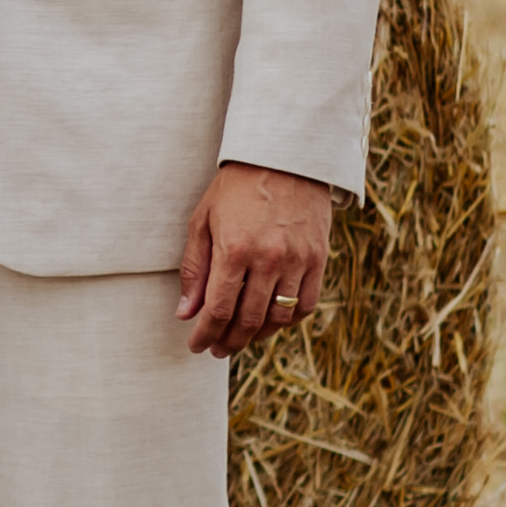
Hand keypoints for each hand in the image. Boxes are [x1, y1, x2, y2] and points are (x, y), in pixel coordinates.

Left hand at [177, 164, 335, 356]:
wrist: (284, 156)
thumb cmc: (236, 188)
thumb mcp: (203, 221)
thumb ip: (194, 269)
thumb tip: (186, 313)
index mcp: (234, 250)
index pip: (218, 311)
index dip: (205, 335)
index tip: (196, 345)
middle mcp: (269, 259)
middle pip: (248, 321)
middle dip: (228, 342)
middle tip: (217, 349)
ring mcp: (298, 260)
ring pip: (278, 319)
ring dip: (257, 337)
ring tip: (241, 338)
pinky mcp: (319, 258)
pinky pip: (305, 305)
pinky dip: (288, 322)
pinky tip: (272, 322)